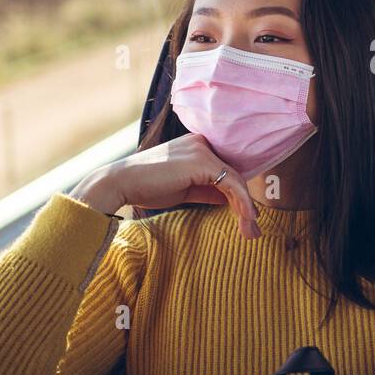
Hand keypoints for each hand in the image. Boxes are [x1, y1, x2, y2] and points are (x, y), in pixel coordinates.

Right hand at [70, 134, 260, 238]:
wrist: (121, 183)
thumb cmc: (147, 186)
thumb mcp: (183, 188)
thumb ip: (206, 190)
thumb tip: (229, 200)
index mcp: (197, 146)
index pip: (226, 170)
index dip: (238, 195)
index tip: (246, 219)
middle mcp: (202, 143)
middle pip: (234, 174)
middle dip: (246, 204)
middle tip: (253, 231)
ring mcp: (202, 150)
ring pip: (236, 180)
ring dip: (246, 208)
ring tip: (250, 231)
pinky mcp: (202, 162)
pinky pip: (230, 183)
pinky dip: (241, 202)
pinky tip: (245, 219)